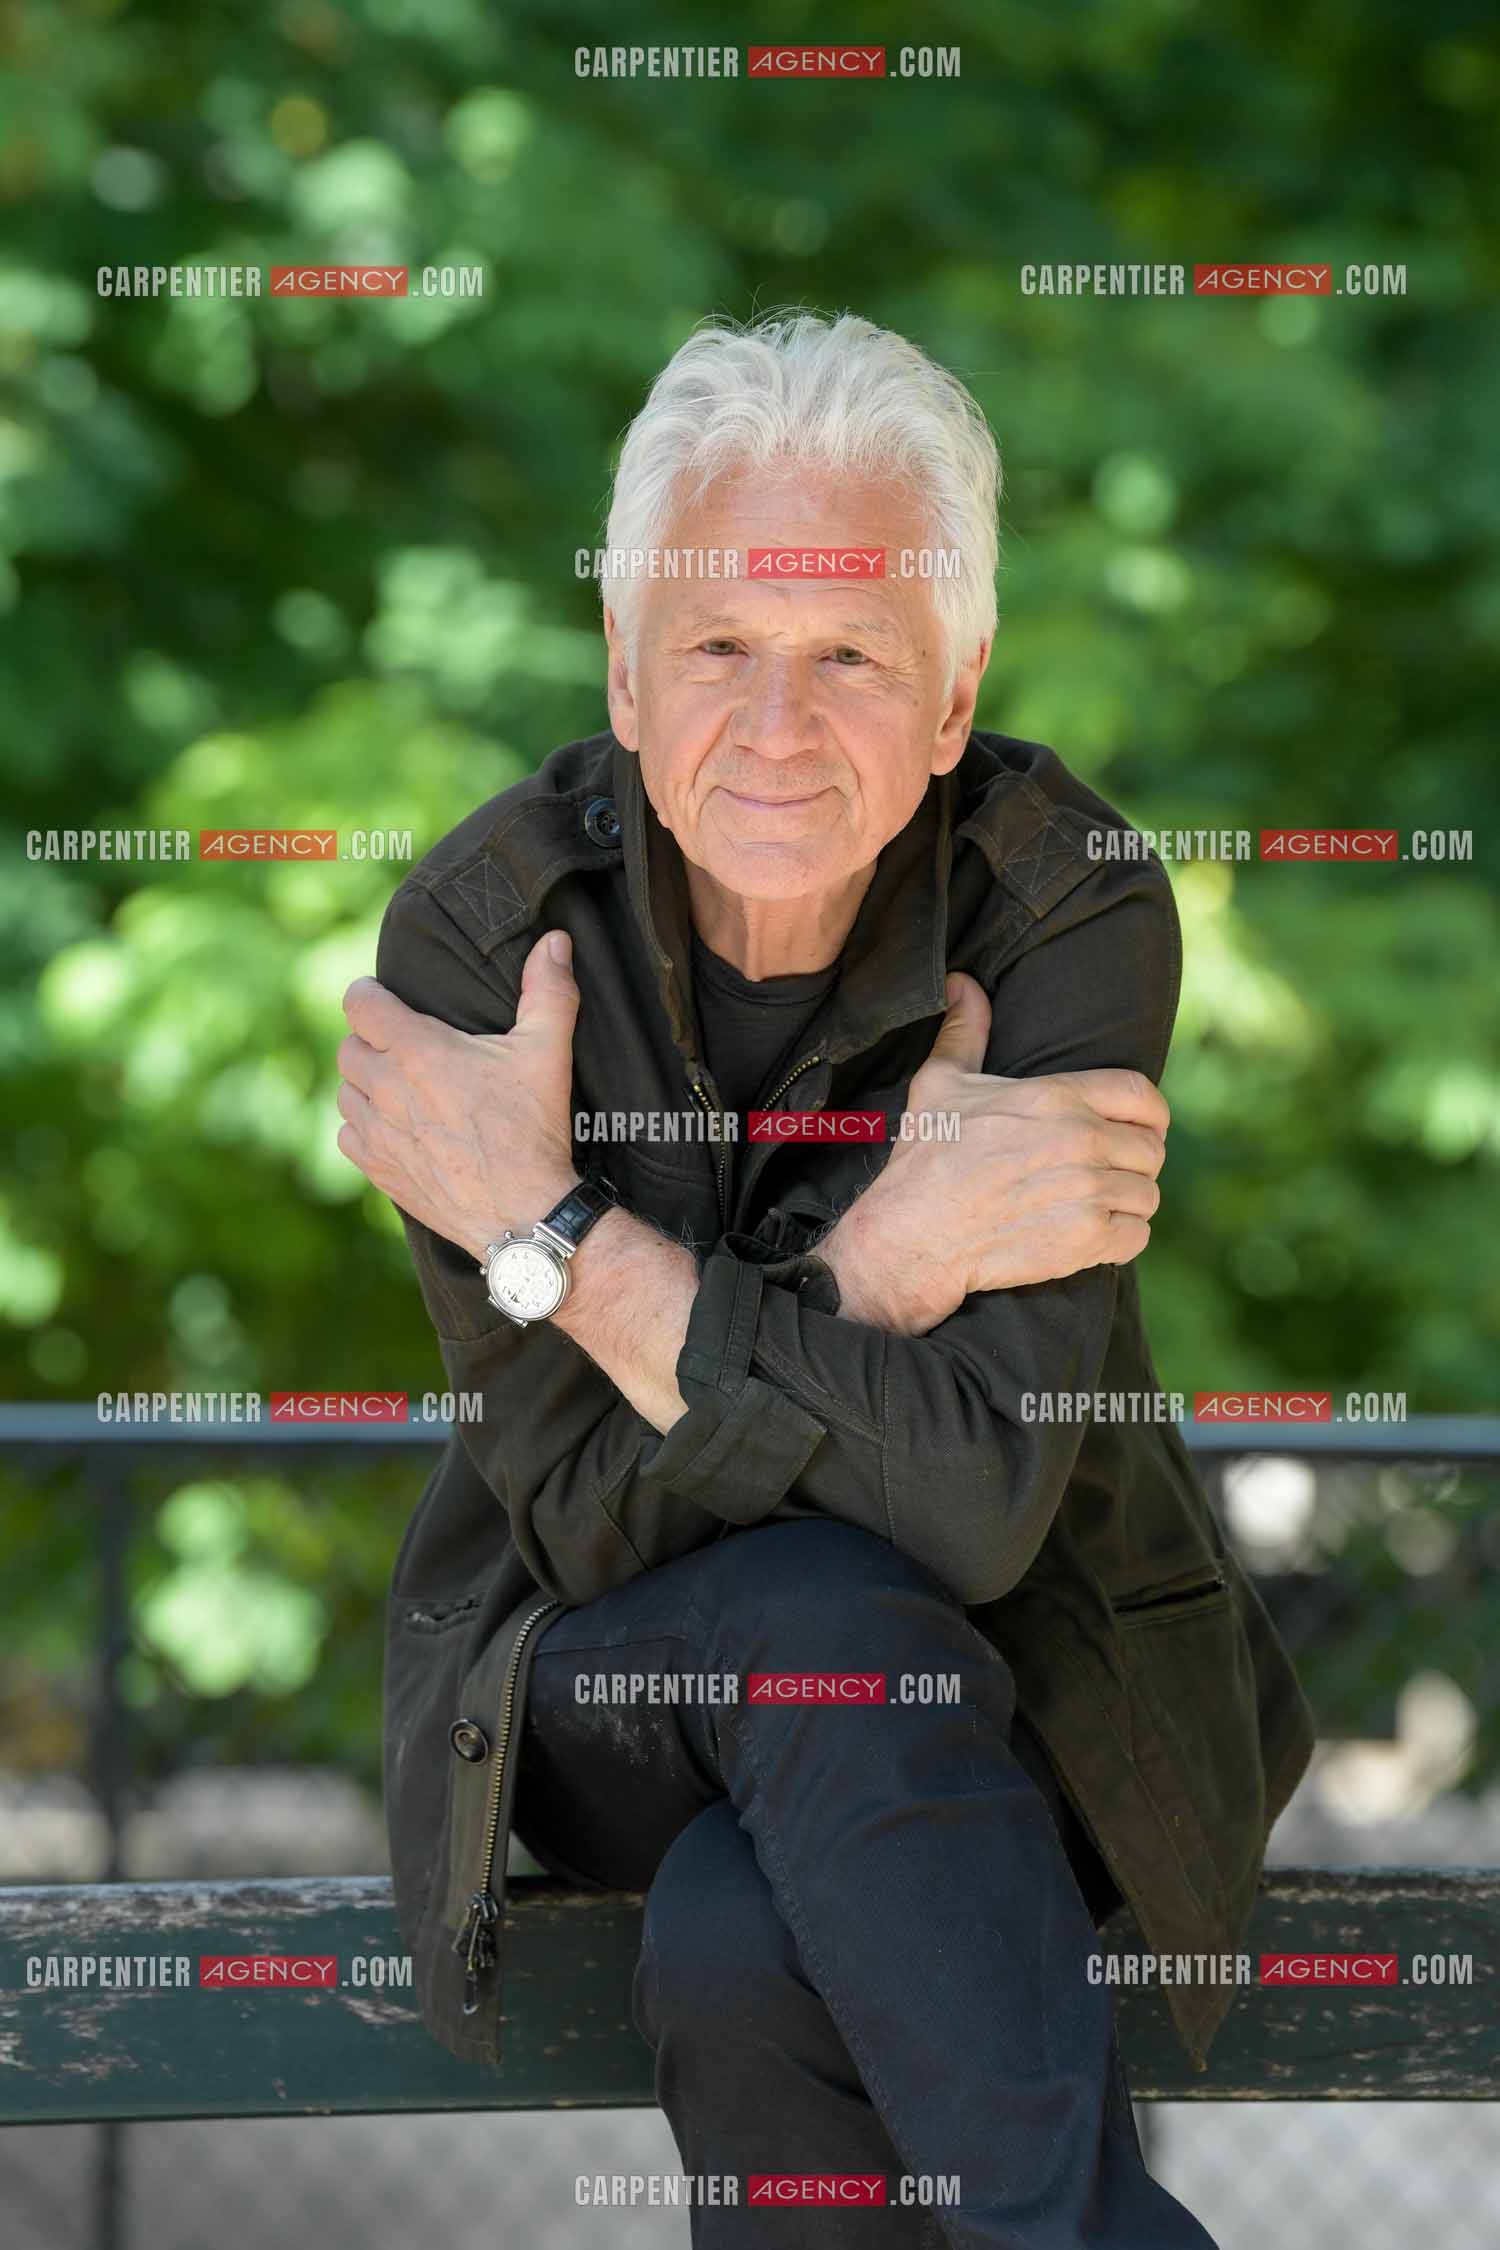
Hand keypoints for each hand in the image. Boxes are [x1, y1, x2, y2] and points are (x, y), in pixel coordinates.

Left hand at [337, 930, 580, 1260]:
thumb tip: (557, 941)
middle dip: (373, 1041)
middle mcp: (384, 1087)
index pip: (358, 1002)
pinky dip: (364, 1126)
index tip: (387, 1000)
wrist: (521, 1213)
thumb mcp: (547, 1053)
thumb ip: (548, 991)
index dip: (368, 994)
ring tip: (404, 1088)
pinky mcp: (376, 1169)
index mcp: (416, 1050)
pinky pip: (347, 1134)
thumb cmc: (532, 1130)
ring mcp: (375, 1132)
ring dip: (367, 1084)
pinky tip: (397, 1128)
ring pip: (345, 1091)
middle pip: (348, 1046)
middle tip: (410, 1049)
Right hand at [821, 971, 1168, 1332]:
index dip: (1149, 1114)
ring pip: (1146, 1195)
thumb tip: (961, 983)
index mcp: (1057, 1097)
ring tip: (1097, 1204)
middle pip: (1150, 1148)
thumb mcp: (940, 1083)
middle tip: (1108, 1172)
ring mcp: (1087, 1192)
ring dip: (1127, 1202)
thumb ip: (965, 1031)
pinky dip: (1121, 1239)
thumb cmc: (925, 1158)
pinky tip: (1094, 1235)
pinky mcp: (1085, 1240)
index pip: (1141, 1096)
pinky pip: (1137, 1237)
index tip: (1139, 1128)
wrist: (912, 1235)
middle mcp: (1080, 1141)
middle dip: (1135, 1162)